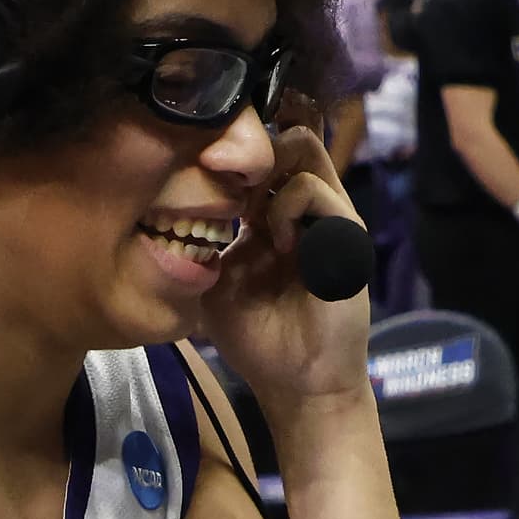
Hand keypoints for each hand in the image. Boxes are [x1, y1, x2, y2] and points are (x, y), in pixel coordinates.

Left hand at [200, 124, 377, 401]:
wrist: (297, 377)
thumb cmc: (256, 335)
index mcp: (268, 218)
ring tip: (254, 222)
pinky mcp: (345, 233)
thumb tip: (173, 210)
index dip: (229, 158)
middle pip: (283, 141)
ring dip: (266, 178)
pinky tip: (279, 243)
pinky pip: (315, 191)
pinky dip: (287, 208)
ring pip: (301, 150)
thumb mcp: (216, 281)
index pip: (256, 160)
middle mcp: (300, 210)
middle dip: (250, 155)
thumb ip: (206, 244)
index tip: (201, 179)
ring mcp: (326, 216)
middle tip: (230, 192)